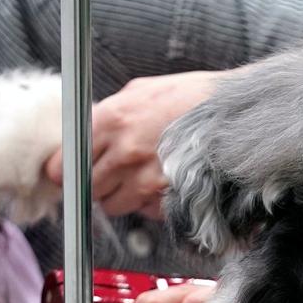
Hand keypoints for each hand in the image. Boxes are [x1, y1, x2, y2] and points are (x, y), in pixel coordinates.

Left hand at [44, 70, 220, 217]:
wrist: (237, 113)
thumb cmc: (191, 97)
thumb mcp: (140, 91)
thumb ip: (106, 115)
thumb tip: (80, 136)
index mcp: (111, 120)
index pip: (65, 164)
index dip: (65, 171)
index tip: (67, 173)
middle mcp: (125, 151)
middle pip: (87, 188)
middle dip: (96, 182)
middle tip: (111, 171)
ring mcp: (146, 179)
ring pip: (112, 205)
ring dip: (121, 195)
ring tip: (139, 176)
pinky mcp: (168, 199)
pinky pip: (143, 212)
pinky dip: (148, 204)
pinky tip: (161, 182)